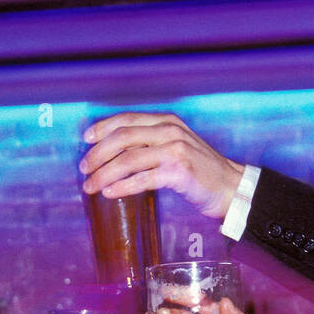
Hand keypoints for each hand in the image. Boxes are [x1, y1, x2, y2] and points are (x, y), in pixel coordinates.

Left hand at [79, 113, 244, 219]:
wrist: (230, 186)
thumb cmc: (200, 169)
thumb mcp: (175, 146)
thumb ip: (151, 143)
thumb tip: (114, 154)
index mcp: (166, 121)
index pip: (127, 120)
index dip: (102, 128)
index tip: (86, 139)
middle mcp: (169, 131)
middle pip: (122, 138)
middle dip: (98, 154)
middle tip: (84, 168)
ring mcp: (174, 150)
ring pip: (128, 159)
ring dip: (104, 174)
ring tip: (90, 186)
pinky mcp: (178, 171)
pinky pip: (142, 179)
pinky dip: (122, 187)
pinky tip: (109, 193)